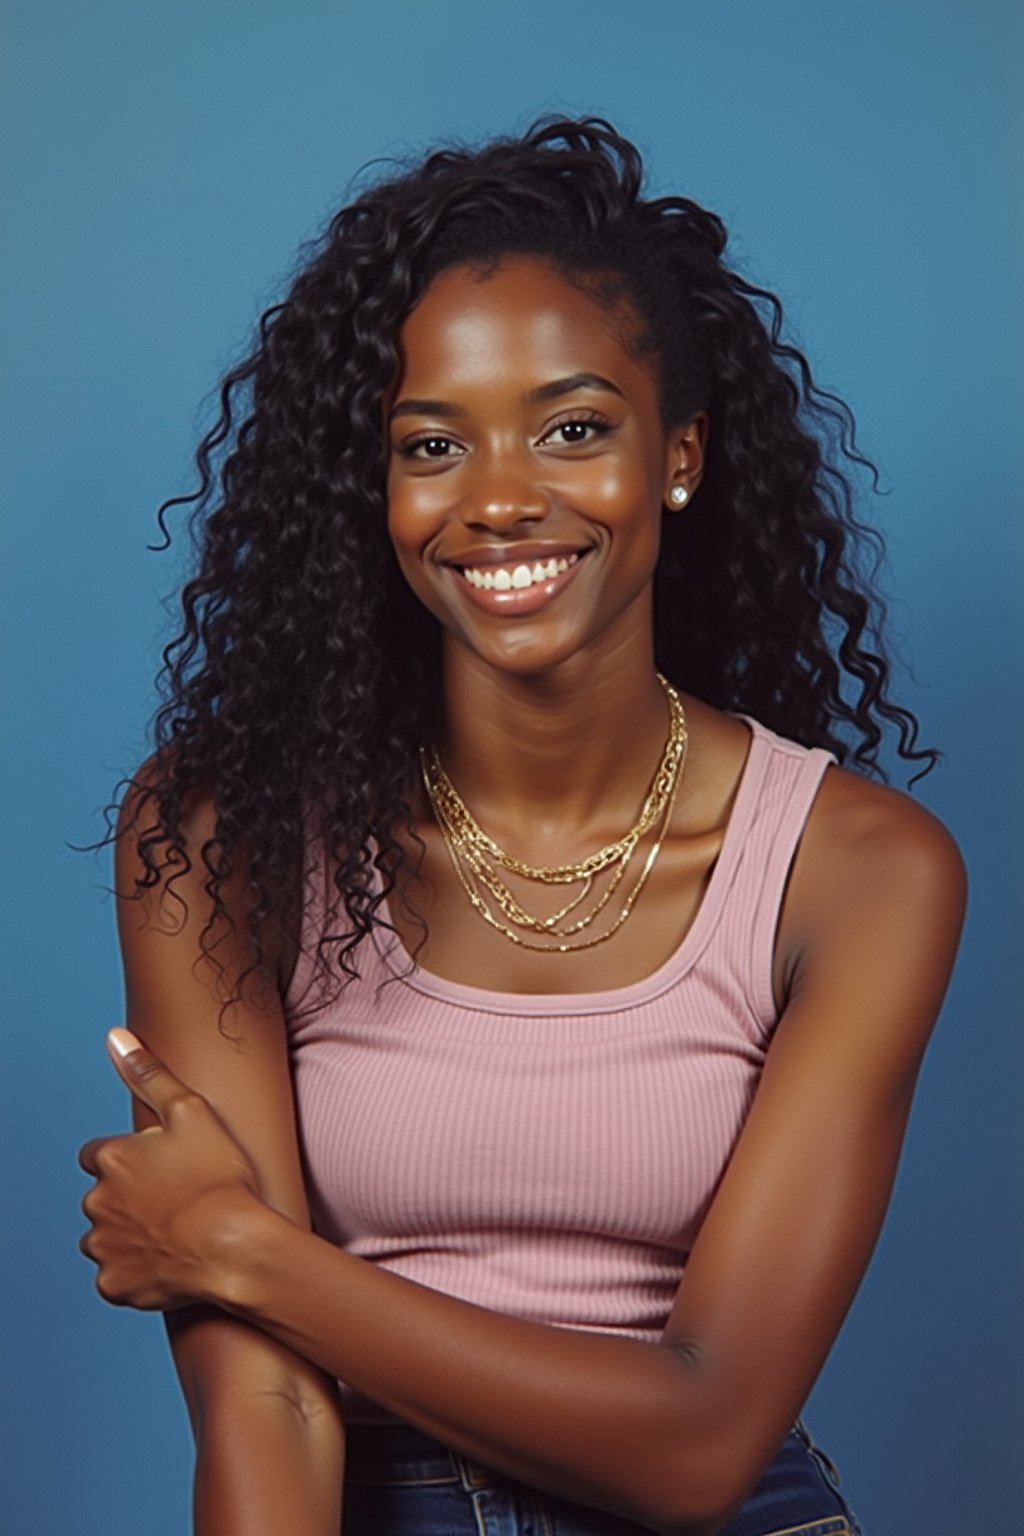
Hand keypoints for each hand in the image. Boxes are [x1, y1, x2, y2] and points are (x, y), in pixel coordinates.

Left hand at [78, 1028, 262, 1309]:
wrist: (235, 1246)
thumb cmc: (220, 1177)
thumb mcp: (191, 1110)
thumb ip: (149, 1073)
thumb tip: (115, 1037)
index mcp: (111, 1158)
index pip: (99, 1154)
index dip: (131, 1159)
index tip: (162, 1167)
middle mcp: (97, 1201)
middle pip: (103, 1196)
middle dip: (130, 1197)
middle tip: (177, 1198)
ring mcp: (104, 1246)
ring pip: (107, 1237)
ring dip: (130, 1234)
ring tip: (177, 1231)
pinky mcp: (115, 1285)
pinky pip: (118, 1276)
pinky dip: (138, 1271)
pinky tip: (171, 1261)